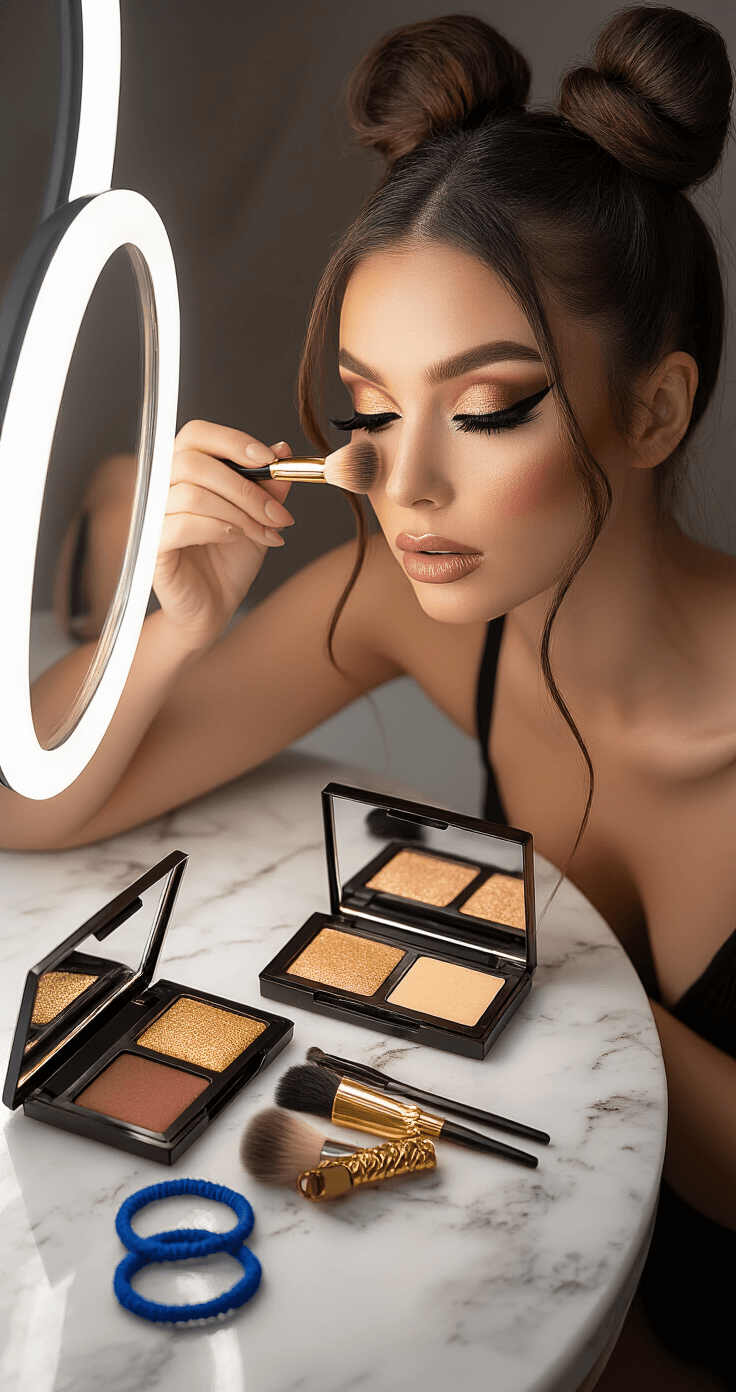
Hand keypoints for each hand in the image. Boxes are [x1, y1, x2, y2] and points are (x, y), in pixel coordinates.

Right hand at [154, 420, 294, 646]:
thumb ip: (268, 485)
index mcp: (184, 472)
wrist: (215, 607)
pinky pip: (181, 524)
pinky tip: (234, 537)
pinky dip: (216, 528)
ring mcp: (152, 516)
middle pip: (195, 462)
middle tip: (278, 514)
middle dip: (246, 488)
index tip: (270, 459)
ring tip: (266, 533)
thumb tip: (282, 449)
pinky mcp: (150, 547)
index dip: (233, 441)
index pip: (197, 434)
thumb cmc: (230, 560)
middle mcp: (161, 488)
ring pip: (192, 494)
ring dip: (239, 513)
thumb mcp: (259, 517)